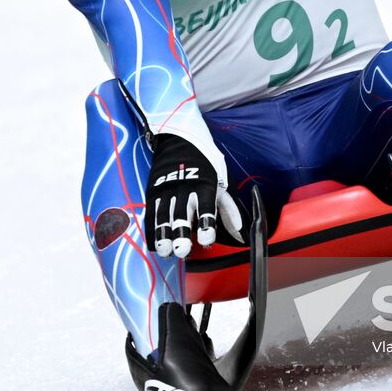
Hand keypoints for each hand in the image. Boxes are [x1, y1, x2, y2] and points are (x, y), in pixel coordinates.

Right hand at [144, 133, 242, 258]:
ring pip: (164, 214)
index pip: (206, 206)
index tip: (206, 239)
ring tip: (165, 250)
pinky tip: (155, 243)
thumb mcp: (220, 183)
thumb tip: (240, 236)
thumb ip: (229, 211)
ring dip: (164, 233)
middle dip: (181, 232)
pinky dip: (152, 228)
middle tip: (182, 250)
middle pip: (182, 213)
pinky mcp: (154, 190)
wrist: (179, 140)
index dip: (206, 223)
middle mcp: (185, 187)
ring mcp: (167, 188)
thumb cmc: (205, 165)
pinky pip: (151, 211)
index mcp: (205, 185)